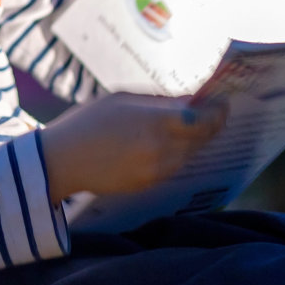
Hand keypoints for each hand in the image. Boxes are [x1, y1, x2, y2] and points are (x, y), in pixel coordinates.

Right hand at [40, 92, 227, 202]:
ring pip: (190, 154)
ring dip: (195, 140)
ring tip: (193, 126)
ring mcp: (157, 170)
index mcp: (157, 121)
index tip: (224, 103)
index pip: (204, 119)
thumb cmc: (89, 121)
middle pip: (202, 138)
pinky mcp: (148, 185)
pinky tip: (170, 143)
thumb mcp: (124, 99)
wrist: (61, 161)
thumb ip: (160, 102)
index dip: (218, 112)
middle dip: (211, 125)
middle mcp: (162, 149)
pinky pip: (173, 167)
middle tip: (216, 112)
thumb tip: (191, 101)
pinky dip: (178, 154)